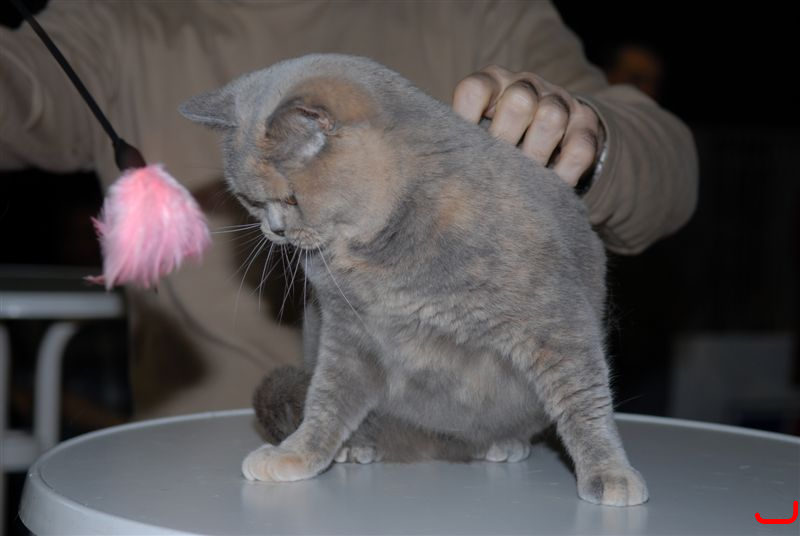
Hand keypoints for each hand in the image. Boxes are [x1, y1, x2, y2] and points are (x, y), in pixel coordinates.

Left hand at [453, 65, 604, 186]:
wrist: (551, 135)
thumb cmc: (498, 140)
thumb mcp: (478, 133)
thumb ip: (462, 144)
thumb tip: (438, 180)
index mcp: (492, 82)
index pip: (475, 89)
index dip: (465, 119)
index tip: (462, 148)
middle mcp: (526, 85)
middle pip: (519, 100)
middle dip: (505, 140)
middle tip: (496, 169)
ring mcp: (559, 102)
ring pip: (551, 117)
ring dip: (536, 154)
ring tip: (524, 180)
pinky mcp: (586, 125)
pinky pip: (580, 147)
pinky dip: (564, 172)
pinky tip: (551, 187)